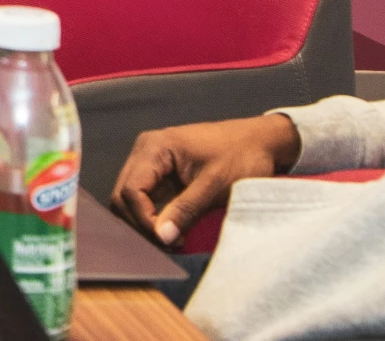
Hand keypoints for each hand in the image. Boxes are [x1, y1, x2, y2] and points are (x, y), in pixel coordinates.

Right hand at [112, 114, 300, 245]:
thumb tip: (162, 238)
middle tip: (168, 244)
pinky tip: (172, 229)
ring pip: (131, 198)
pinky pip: (147, 198)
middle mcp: (146, 152)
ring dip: (146, 221)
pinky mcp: (161, 173)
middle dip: (141, 223)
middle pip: (124, 194)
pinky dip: (154, 216)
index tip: (167, 240)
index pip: (131, 190)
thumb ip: (185, 210)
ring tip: (172, 239)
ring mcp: (152, 162)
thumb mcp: (215, 185)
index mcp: (154, 148)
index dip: (143, 219)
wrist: (261, 141)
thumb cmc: (242, 156)